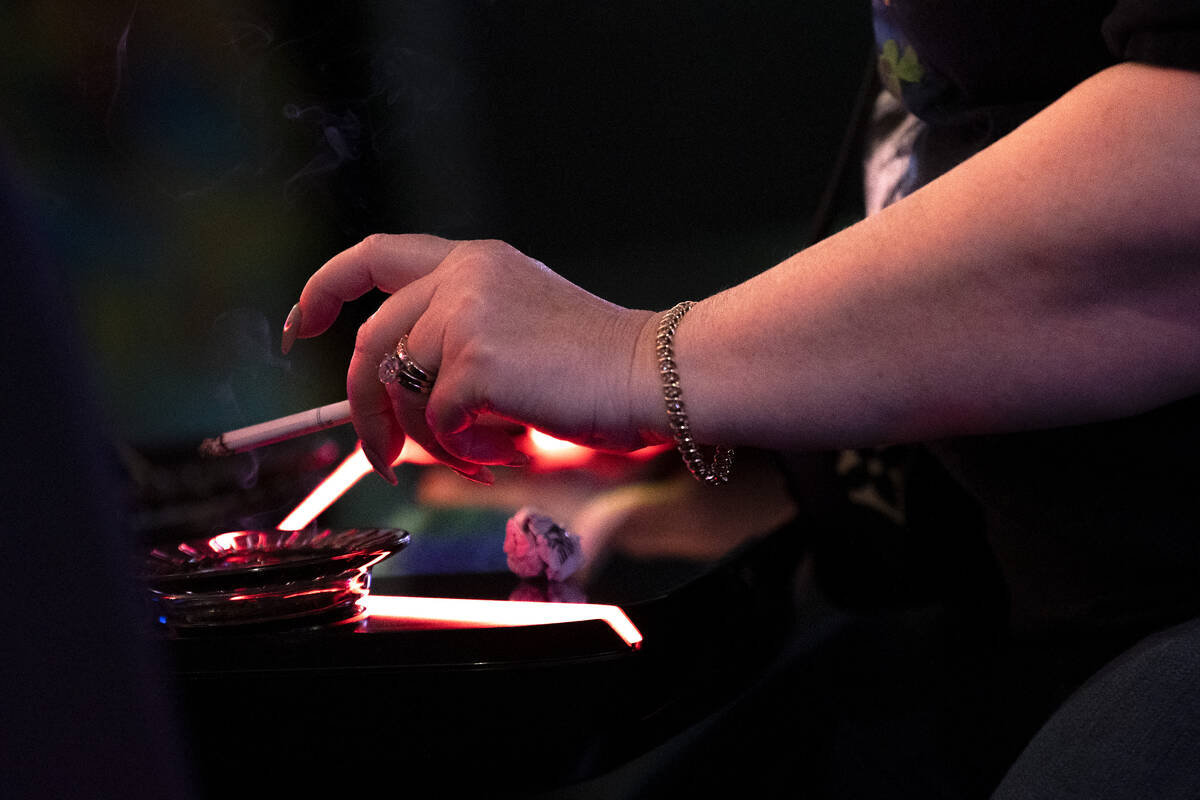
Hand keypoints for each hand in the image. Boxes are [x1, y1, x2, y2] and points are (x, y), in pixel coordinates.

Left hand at [285, 234, 662, 482]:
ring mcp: (466, 316)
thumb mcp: (518, 323)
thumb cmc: (596, 363)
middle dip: (364, 411)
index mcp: (472, 261)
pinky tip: (507, 447)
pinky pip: (436, 423)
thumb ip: (456, 338)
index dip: (324, 289)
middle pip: (370, 345)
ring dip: (433, 440)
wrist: (655, 373)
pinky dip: (464, 450)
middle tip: (380, 457)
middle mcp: (462, 276)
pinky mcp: (476, 363)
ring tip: (483, 452)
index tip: (302, 326)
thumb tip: (398, 402)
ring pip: (402, 393)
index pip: (373, 256)